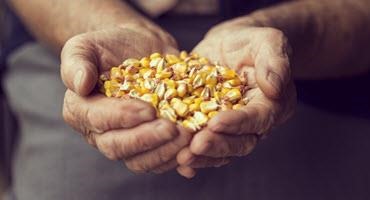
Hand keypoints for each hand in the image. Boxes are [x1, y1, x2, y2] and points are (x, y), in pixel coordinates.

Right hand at [61, 25, 191, 173]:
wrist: (137, 48)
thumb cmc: (109, 46)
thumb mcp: (86, 45)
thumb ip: (77, 62)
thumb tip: (80, 85)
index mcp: (82, 111)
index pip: (99, 121)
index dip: (123, 118)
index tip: (149, 110)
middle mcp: (101, 132)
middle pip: (119, 147)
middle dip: (147, 140)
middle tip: (173, 129)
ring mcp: (126, 141)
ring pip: (141, 161)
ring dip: (165, 152)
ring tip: (188, 137)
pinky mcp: (149, 144)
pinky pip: (160, 160)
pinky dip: (177, 158)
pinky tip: (192, 151)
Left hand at [176, 21, 296, 177]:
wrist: (230, 43)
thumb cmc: (252, 41)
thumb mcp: (268, 41)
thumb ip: (274, 61)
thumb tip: (274, 88)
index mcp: (273, 104)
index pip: (258, 119)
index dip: (238, 123)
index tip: (216, 122)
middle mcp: (254, 122)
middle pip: (240, 142)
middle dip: (217, 146)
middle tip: (196, 145)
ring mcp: (231, 128)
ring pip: (221, 150)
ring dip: (202, 156)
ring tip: (182, 157)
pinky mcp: (210, 126)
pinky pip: (204, 145)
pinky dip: (194, 157)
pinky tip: (179, 163)